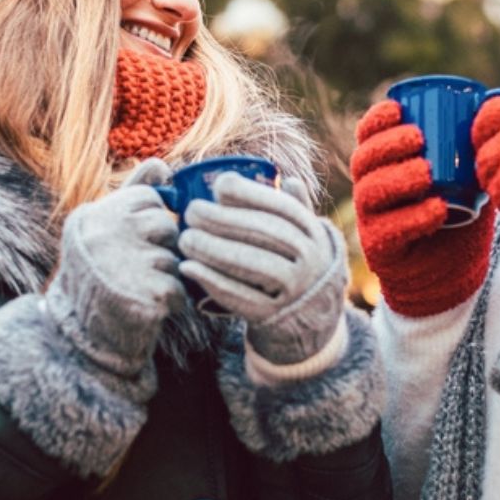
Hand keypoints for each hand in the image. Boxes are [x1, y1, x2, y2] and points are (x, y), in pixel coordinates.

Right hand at [47, 158, 187, 378]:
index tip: (132, 241)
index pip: (148, 197)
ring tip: (137, 288)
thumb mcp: (105, 228)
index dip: (150, 221)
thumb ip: (133, 192)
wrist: (79, 339)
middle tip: (136, 269)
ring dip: (165, 276)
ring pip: (174, 257)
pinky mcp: (144, 296)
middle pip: (165, 225)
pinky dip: (171, 301)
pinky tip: (147, 307)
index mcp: (93, 216)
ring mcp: (123, 265)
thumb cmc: (98, 276)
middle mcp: (104, 235)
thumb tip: (161, 163)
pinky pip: (179, 288)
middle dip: (161, 248)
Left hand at [177, 173, 345, 364]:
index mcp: (314, 234)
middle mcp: (311, 260)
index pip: (283, 208)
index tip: (219, 186)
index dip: (250, 194)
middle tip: (191, 212)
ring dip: (213, 249)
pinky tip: (188, 268)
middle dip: (223, 220)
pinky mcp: (273, 316)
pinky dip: (211, 281)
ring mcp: (295, 290)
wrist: (311, 320)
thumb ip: (296, 209)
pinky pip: (240, 297)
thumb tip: (286, 179)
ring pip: (252, 264)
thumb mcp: (306, 238)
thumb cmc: (297, 266)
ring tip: (185, 239)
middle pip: (264, 233)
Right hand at [350, 100, 493, 316]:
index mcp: (384, 164)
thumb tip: (498, 100)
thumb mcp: (466, 175)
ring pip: (371, 192)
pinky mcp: (380, 248)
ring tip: (427, 173)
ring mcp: (371, 219)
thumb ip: (474, 144)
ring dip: (398, 178)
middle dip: (387, 145)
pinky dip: (413, 217)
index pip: (367, 135)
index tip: (399, 109)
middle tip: (418, 138)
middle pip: (363, 160)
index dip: (377, 119)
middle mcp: (370, 188)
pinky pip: (389, 230)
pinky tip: (437, 209)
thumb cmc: (458, 213)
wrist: (453, 270)